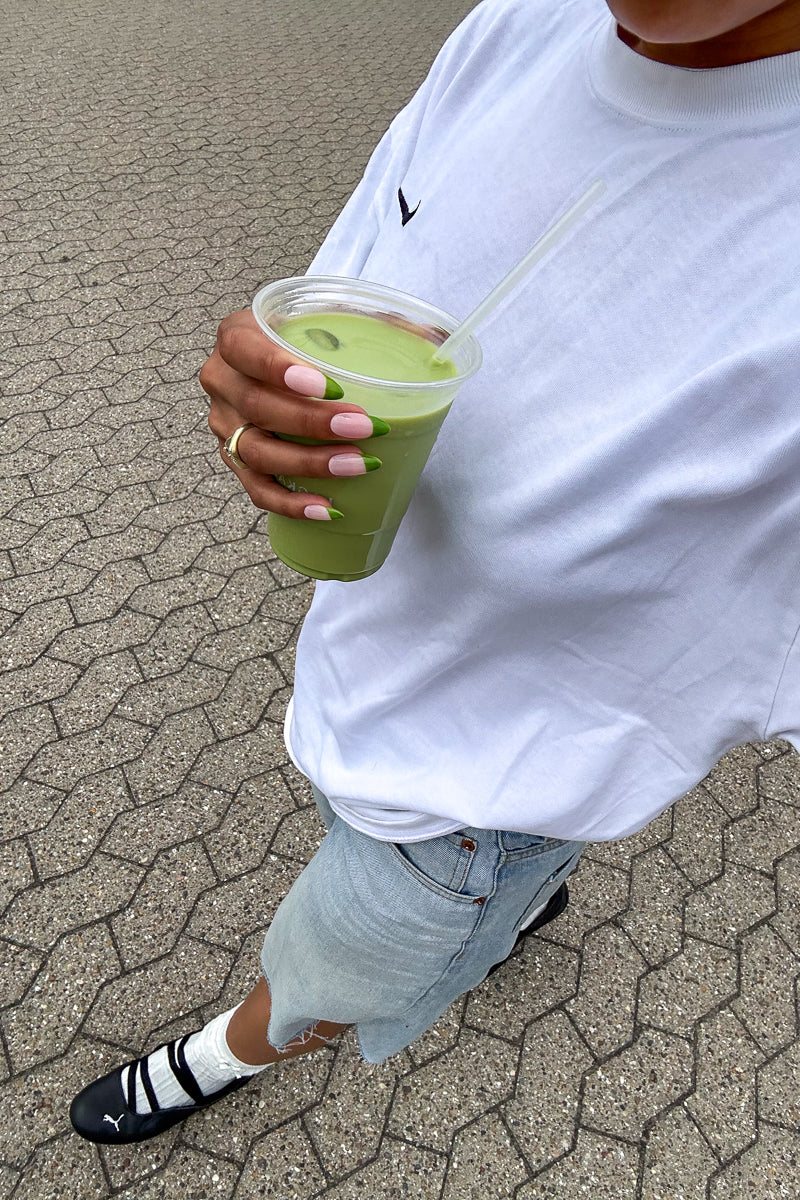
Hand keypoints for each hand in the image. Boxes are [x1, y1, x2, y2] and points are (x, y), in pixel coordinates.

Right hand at [201, 309, 384, 519]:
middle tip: (365, 427)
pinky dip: (292, 503)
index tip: (333, 386)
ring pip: (257, 452)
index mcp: (237, 336)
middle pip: (257, 406)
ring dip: (309, 464)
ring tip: (358, 464)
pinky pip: (257, 490)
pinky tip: (328, 509)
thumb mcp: (335, 320)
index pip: (246, 351)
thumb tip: (436, 336)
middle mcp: (222, 381)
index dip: (281, 370)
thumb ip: (378, 321)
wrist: (285, 365)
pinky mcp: (236, 460)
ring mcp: (226, 425)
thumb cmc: (313, 342)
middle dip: (313, 422)